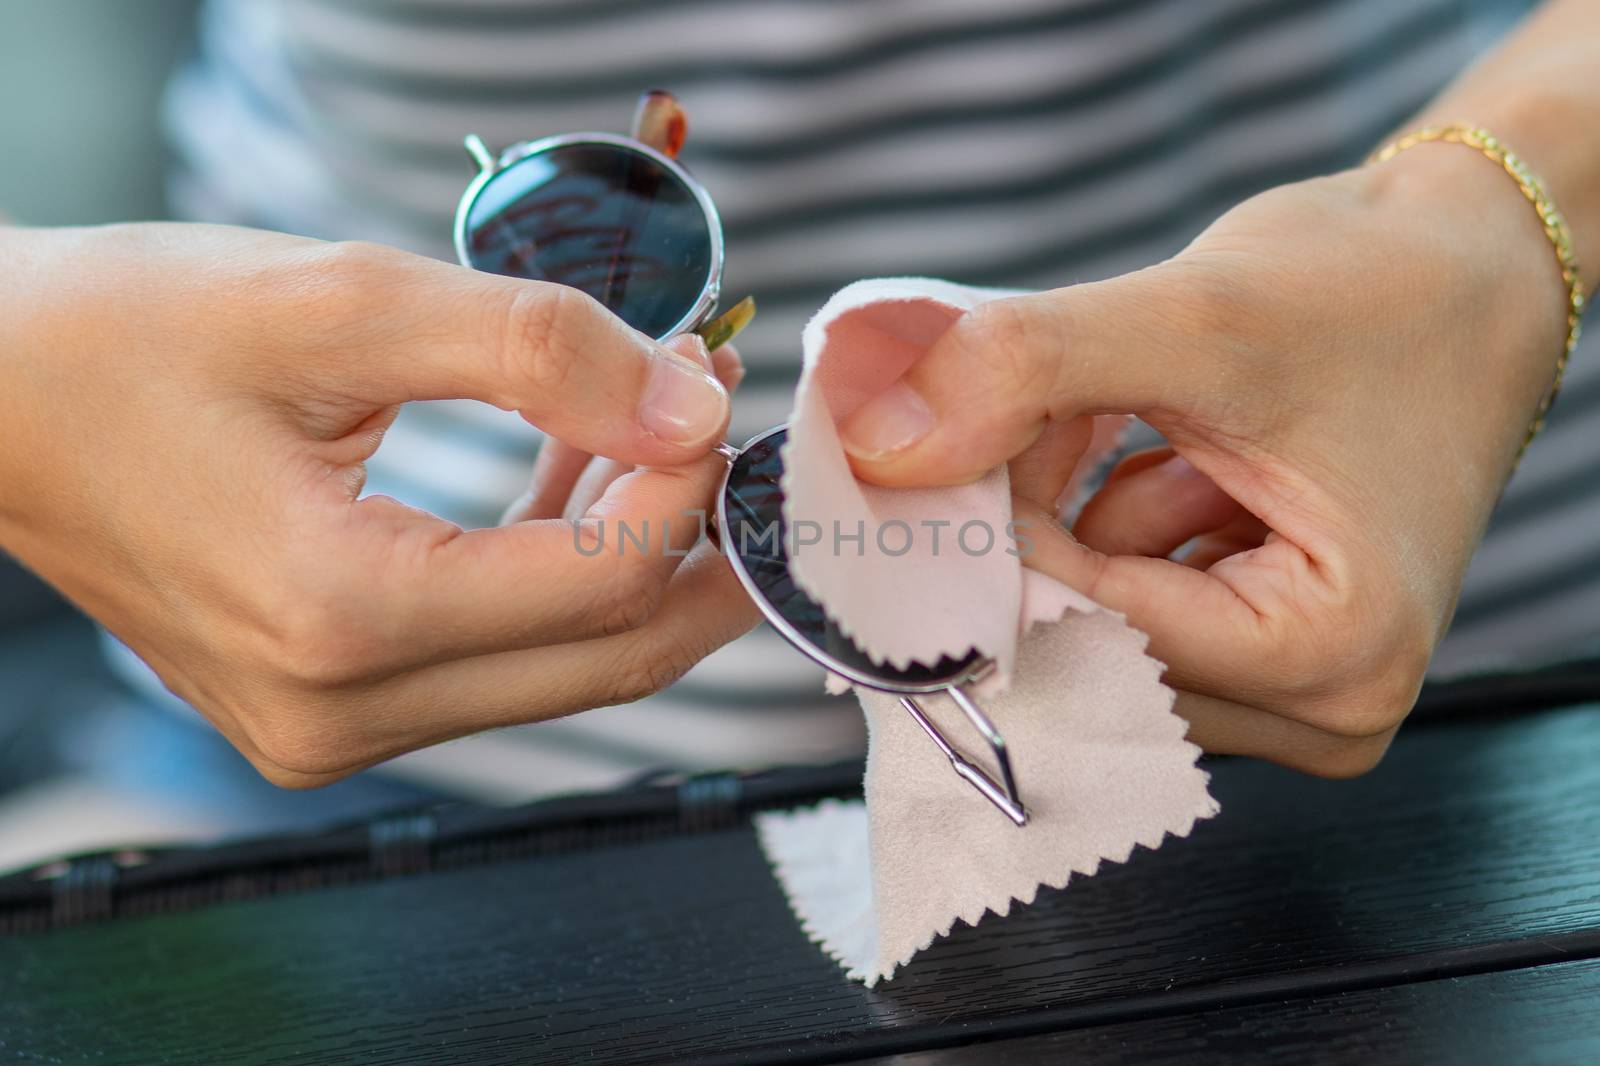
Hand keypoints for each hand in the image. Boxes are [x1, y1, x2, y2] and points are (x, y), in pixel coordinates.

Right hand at [0, 222, 757, 785]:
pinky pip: (493, 663)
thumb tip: (693, 408)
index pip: (601, 583)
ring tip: (659, 435)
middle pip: (606, 661)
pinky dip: (555, 582)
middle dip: (698, 552)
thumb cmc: (131, 336)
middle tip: (744, 447)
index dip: (689, 487)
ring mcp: (328, 731)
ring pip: (559, 670)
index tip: (708, 384)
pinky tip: (578, 483)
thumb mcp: (346, 304)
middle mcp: (339, 712)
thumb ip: (539, 352)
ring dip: (631, 559)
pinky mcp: (323, 714)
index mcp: (340, 616)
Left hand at [838, 145, 1568, 775]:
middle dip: (1037, 526)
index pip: (1101, 638)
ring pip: (1099, 629)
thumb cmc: (1372, 294)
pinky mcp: (1260, 648)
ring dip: (1071, 515)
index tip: (925, 460)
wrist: (1459, 273)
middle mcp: (1326, 706)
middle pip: (1096, 651)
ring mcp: (1294, 689)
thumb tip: (872, 447)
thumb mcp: (1195, 320)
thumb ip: (1027, 372)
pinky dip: (1106, 523)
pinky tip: (1151, 445)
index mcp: (1339, 655)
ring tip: (1123, 410)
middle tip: (1034, 408)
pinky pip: (1129, 610)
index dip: (1001, 542)